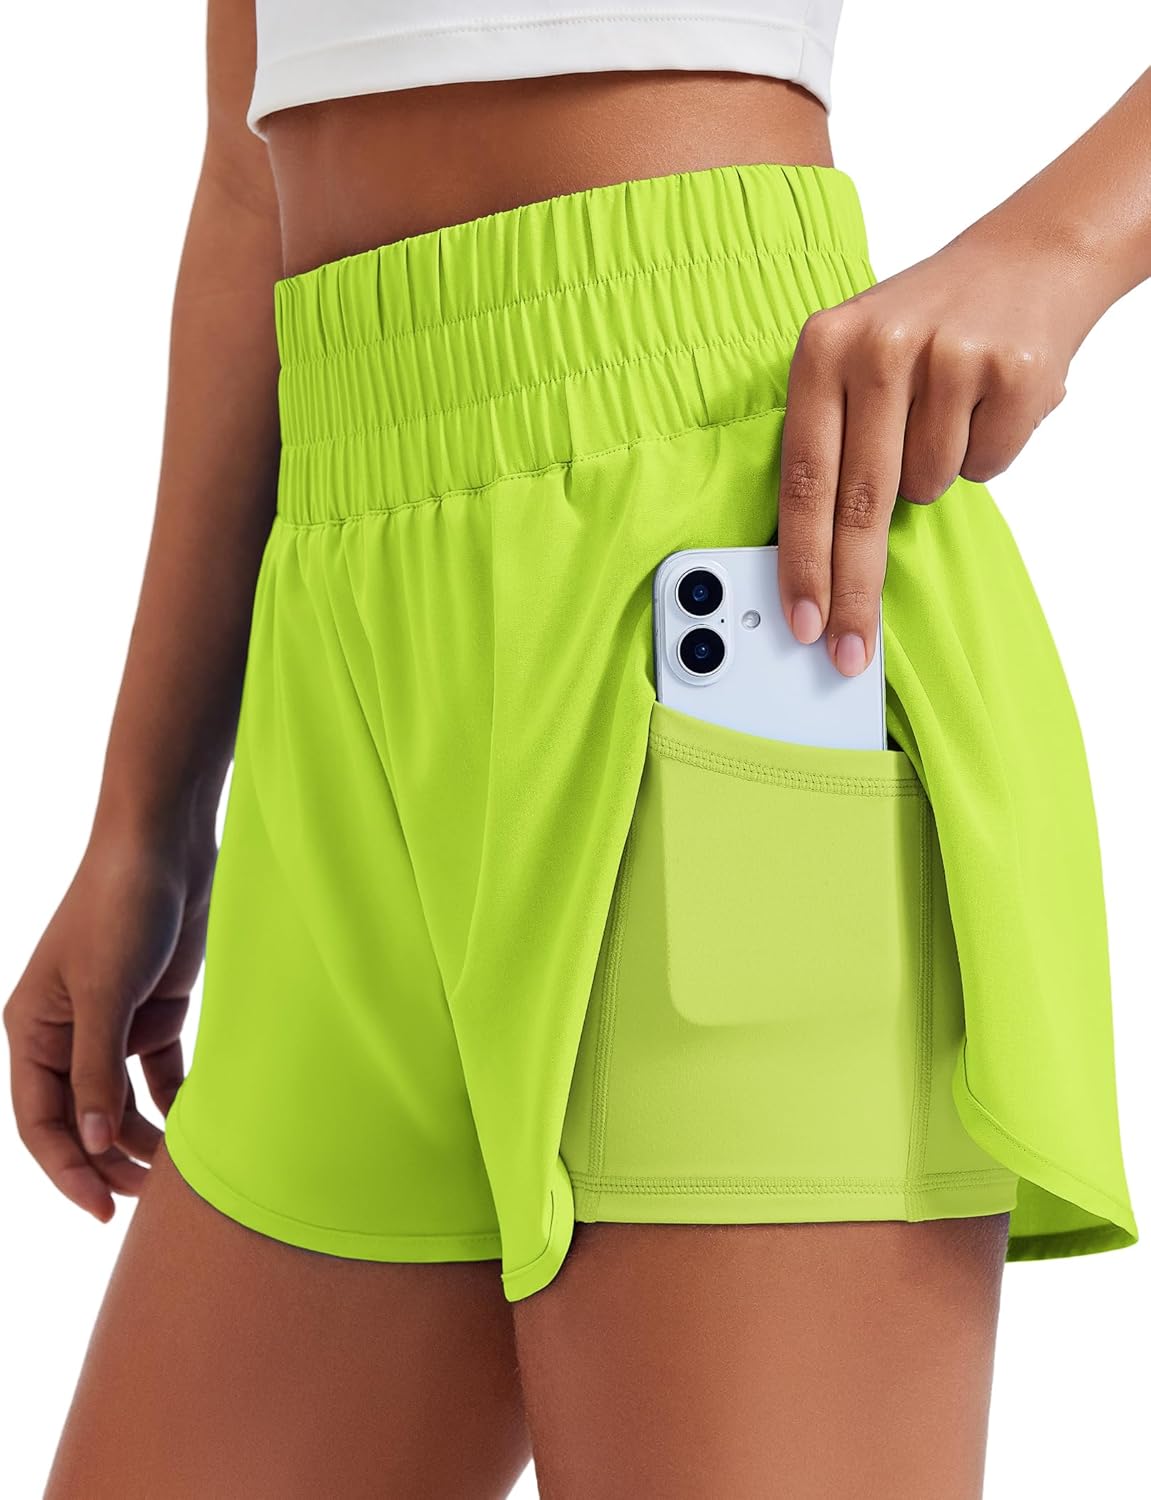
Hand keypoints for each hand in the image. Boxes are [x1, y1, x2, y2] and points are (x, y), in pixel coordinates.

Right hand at [4, 823, 215, 1220]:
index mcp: (33, 1029)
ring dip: (144, 1136)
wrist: (167, 844)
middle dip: (110, 1161)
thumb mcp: (105, 990)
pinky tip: (195, 1129)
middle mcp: (67, 1032)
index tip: (101, 1210)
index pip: (41, 1120)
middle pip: (83, 1118)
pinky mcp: (155, 1008)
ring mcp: (113, 1022)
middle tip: (151, 1199)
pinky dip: (174, 1100)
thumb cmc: (121, 906)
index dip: (67, 1169)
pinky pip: (159, 1072)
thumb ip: (98, 1068)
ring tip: (178, 1173)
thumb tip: (93, 1144)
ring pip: (121, 1101)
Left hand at [776, 226, 1092, 674]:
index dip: (801, 560)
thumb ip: (828, 437)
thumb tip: (812, 556)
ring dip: (937, 475)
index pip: (803, 479)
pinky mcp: (1009, 371)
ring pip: (929, 486)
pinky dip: (986, 452)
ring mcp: (947, 356)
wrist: (1029, 256)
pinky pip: (985, 466)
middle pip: (859, 503)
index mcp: (822, 348)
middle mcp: (878, 347)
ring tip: (946, 417)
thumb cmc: (926, 328)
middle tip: (848, 648)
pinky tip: (986, 406)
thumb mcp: (854, 359)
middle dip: (853, 587)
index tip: (800, 620)